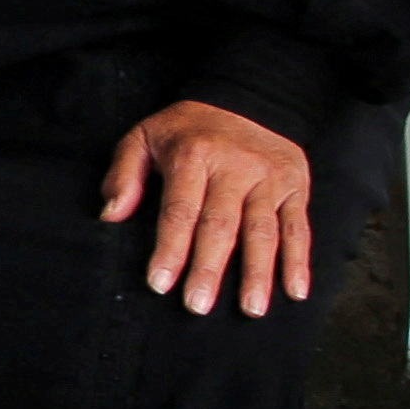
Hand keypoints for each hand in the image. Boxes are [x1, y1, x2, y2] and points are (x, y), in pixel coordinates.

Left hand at [101, 99, 317, 316]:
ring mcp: (269, 180)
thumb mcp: (144, 136)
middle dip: (209, 268)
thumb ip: (124, 174)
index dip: (170, 249)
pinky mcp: (295, 187)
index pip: (180, 210)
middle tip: (198, 305)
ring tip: (251, 309)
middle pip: (221, 226)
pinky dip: (299, 261)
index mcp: (194, 157)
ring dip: (258, 273)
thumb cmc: (187, 128)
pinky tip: (295, 290)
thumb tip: (110, 215)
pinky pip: (299, 228)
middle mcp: (235, 169)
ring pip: (264, 231)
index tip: (160, 283)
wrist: (250, 99)